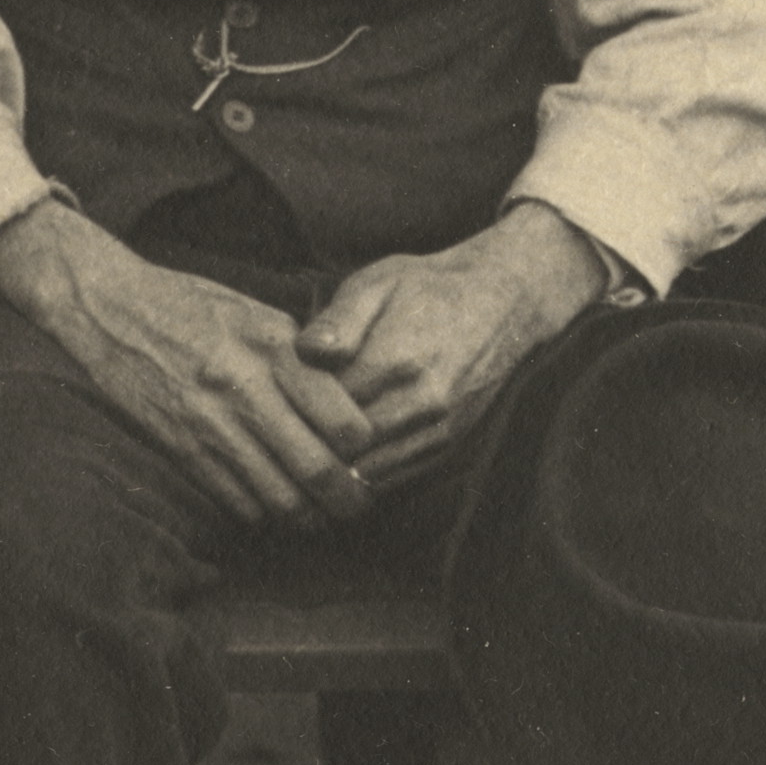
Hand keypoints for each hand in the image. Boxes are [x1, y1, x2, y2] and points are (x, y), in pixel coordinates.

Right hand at [0, 203, 366, 524]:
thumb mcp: (255, 314)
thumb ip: (300, 356)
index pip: (344, 421)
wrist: (108, 307)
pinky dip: (260, 513)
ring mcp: (208, 421)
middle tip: (357, 504)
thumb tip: (346, 400)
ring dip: (306, 515)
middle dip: (347, 498)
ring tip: (318, 515)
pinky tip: (269, 505)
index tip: (367, 455)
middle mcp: (245, 388)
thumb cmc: (189, 305)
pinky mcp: (179, 445)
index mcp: (272, 349)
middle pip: (317, 468)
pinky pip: (234, 500)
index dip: (365, 449)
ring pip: (278, 496)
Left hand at [290, 207, 613, 491]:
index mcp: (394, 360)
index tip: (262, 409)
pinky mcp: (449, 445)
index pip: (322, 408)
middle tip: (267, 444)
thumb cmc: (425, 287)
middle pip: (342, 449)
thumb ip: (338, 320)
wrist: (503, 303)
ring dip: (328, 474)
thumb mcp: (375, 284)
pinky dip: (359, 480)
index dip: (288, 412)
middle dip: (303, 449)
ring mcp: (438, 430)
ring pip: (367, 474)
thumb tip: (305, 349)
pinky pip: (395, 479)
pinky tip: (331, 466)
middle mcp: (420, 403)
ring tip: (291, 462)